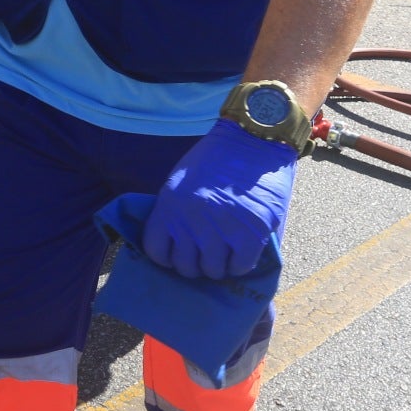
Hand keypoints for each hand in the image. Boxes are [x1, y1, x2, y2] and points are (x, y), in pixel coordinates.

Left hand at [141, 119, 296, 280]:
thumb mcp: (182, 181)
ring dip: (220, 264)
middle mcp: (190, 221)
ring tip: (227, 249)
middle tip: (208, 252)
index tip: (181, 252)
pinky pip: (240, 267)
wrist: (254, 139)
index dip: (169, 257)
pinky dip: (241, 263)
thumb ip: (176, 212)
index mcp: (169, 206)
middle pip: (186, 266)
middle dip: (197, 263)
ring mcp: (220, 230)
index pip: (156, 252)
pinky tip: (243, 249)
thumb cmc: (217, 158)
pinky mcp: (250, 235)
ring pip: (213, 270)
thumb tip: (177, 245)